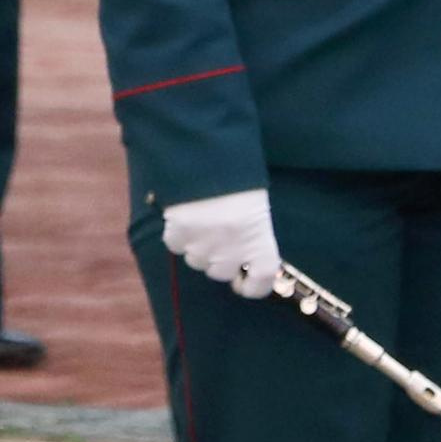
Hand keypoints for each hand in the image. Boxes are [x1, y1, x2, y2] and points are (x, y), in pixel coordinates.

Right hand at [162, 188, 280, 298]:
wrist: (209, 155)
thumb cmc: (240, 178)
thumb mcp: (257, 207)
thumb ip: (253, 235)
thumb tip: (247, 259)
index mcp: (258, 240)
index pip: (262, 280)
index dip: (254, 286)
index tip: (246, 282)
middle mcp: (230, 249)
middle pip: (221, 272)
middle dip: (220, 260)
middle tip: (221, 237)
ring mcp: (202, 244)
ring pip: (197, 261)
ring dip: (199, 248)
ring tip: (204, 221)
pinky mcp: (177, 235)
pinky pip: (176, 245)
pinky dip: (180, 236)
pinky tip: (186, 215)